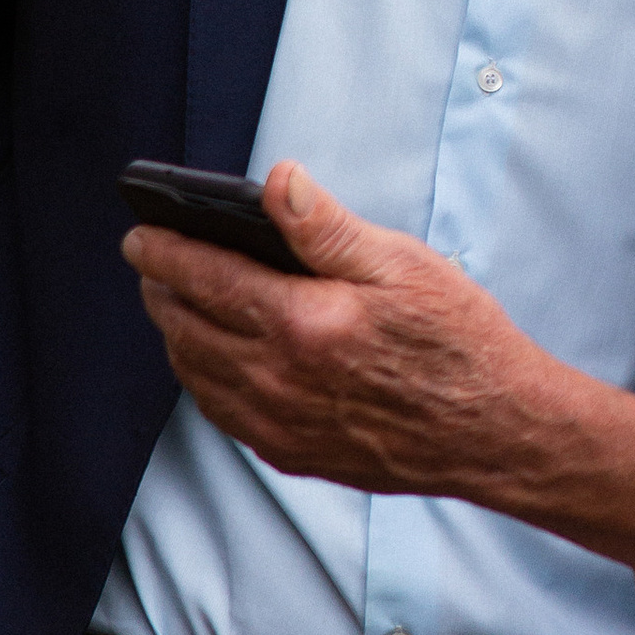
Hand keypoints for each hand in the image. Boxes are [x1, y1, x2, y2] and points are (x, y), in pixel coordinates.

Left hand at [124, 163, 553, 504]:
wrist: (494, 430)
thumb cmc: (458, 339)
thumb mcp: (402, 264)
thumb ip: (327, 226)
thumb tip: (277, 182)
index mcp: (301, 323)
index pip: (203, 277)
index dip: (163, 251)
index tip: (140, 233)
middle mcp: (277, 380)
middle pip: (185, 327)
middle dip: (159, 289)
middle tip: (151, 263)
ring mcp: (280, 424)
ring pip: (195, 374)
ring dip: (174, 334)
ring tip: (174, 304)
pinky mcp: (291, 452)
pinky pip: (222, 413)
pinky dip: (202, 379)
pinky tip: (212, 360)